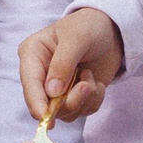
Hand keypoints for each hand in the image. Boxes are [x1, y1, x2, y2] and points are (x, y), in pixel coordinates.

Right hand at [20, 7, 122, 122]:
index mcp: (32, 55)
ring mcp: (57, 90)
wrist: (112, 30)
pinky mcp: (73, 97)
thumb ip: (63, 63)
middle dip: (69, 101)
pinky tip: (97, 84)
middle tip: (87, 86)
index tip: (44, 116)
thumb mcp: (77, 37)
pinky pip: (82, 111)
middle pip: (45, 104)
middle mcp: (41, 75)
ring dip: (84, 99)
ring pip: (65, 112)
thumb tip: (52, 92)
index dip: (35, 101)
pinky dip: (93, 101)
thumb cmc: (89, 26)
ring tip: (91, 76)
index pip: (30, 82)